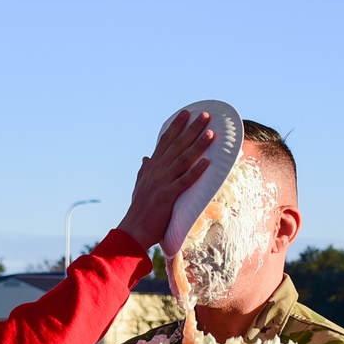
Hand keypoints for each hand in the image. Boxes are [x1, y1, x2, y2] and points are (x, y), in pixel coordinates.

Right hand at [116, 109, 213, 250]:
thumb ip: (143, 171)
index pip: (164, 141)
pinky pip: (184, 181)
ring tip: (210, 133)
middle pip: (176, 145)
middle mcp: (157, 171)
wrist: (132, 230)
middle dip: (191, 129)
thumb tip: (145, 158)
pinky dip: (195, 171)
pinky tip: (206, 162)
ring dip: (197, 145)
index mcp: (151, 167)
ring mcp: (162, 182)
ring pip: (183, 159)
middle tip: (206, 115)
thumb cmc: (138, 211)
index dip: (176, 126)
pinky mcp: (167, 196)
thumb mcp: (139, 186)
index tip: (186, 113)